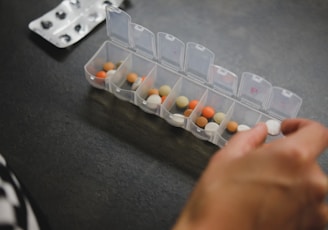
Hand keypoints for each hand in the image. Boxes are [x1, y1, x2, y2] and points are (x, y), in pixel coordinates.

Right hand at [173, 119, 327, 229]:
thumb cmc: (218, 202)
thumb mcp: (226, 158)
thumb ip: (249, 138)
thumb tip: (259, 131)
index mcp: (292, 157)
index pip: (317, 132)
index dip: (301, 126)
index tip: (287, 130)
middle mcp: (312, 183)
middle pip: (308, 160)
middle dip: (286, 158)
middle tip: (261, 166)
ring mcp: (315, 209)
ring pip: (309, 184)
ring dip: (291, 182)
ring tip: (263, 190)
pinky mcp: (311, 228)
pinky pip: (309, 207)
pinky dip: (294, 203)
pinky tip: (268, 207)